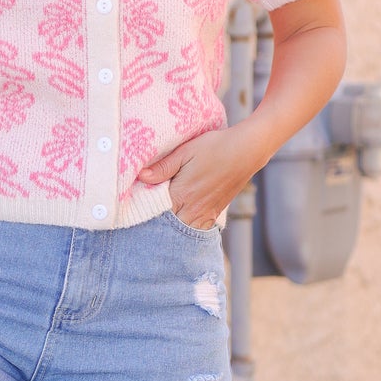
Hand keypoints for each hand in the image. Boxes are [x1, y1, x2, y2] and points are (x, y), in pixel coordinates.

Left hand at [137, 123, 270, 228]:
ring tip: (159, 228)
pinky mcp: (215, 213)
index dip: (145, 215)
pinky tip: (180, 225)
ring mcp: (206, 213)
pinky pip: (198, 229)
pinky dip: (187, 230)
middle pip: (169, 228)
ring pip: (183, 233)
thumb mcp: (185, 151)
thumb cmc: (215, 147)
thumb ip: (163, 167)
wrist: (246, 150)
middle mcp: (194, 209)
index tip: (134, 213)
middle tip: (142, 224)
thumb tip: (141, 177)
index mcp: (182, 194)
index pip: (156, 214)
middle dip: (156, 227)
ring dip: (172, 231)